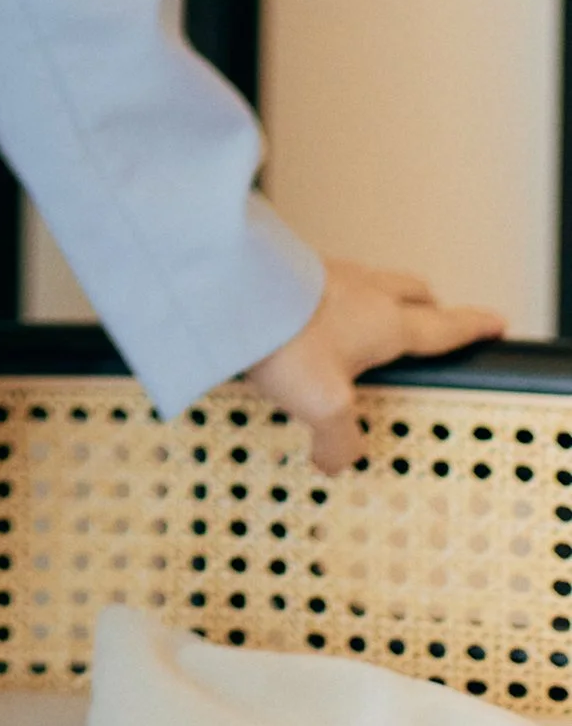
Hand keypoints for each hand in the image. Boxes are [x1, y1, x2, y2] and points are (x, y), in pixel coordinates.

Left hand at [244, 261, 506, 474]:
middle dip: (428, 305)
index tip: (495, 322)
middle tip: (434, 318)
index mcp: (388, 323)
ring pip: (370, 280)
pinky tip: (312, 313)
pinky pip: (326, 278)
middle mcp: (364, 291)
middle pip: (412, 291)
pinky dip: (332, 294)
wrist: (230, 282)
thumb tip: (336, 461)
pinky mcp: (292, 264)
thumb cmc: (286, 336)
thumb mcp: (323, 404)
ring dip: (378, 296)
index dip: (472, 328)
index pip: (443, 327)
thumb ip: (338, 440)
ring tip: (370, 319)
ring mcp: (328, 272)